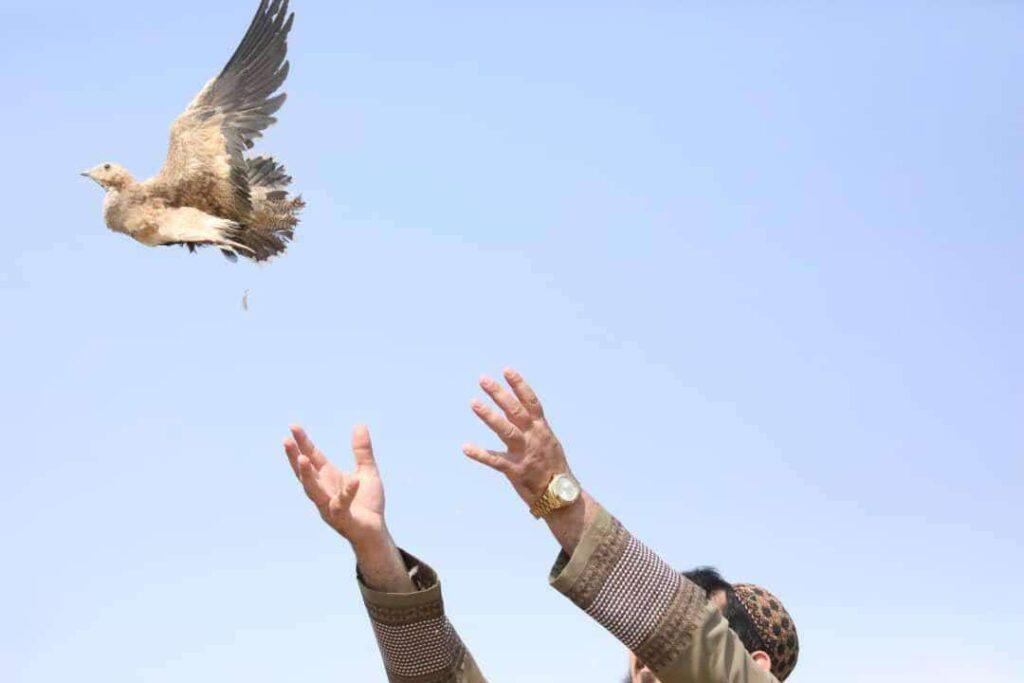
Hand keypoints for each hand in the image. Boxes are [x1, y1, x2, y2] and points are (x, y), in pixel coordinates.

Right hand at [283, 424, 386, 549]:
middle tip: (286, 440)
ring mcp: (329, 506)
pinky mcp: (343, 518)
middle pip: (305, 473)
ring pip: (313, 491)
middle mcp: (323, 491)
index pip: (312, 457)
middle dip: (295, 457)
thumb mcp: (367, 471)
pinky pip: (343, 505)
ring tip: (302, 459)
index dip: (303, 443)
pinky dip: (347, 493)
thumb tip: (359, 424)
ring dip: (307, 476)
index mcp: (328, 478)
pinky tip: (354, 480)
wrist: (375, 532)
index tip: (293, 426)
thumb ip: (362, 451)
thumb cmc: (367, 503)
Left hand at [463, 368, 570, 505]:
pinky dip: (480, 454)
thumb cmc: (553, 467)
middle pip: (515, 411)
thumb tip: (514, 406)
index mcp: (542, 429)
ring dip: (490, 416)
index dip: (519, 385)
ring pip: (506, 430)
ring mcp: (525, 453)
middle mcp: (534, 437)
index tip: (507, 370)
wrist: (561, 496)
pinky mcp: (516, 471)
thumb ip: (531, 425)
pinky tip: (465, 447)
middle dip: (499, 394)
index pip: (531, 402)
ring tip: (474, 402)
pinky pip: (496, 461)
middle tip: (483, 379)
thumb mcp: (547, 441)